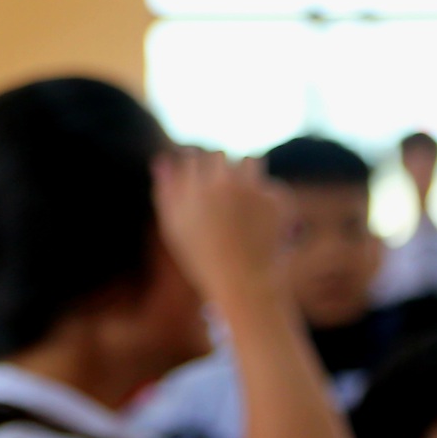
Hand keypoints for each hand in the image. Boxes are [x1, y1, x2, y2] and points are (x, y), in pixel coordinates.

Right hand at [156, 148, 289, 309]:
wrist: (242, 282)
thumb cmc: (202, 255)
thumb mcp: (175, 226)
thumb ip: (166, 190)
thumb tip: (161, 158)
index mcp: (194, 188)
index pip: (195, 157)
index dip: (198, 172)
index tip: (203, 191)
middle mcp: (223, 183)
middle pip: (222, 155)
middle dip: (222, 170)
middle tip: (225, 198)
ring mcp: (252, 190)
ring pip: (250, 160)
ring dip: (247, 174)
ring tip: (245, 203)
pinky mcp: (275, 199)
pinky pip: (271, 187)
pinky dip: (267, 202)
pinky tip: (262, 224)